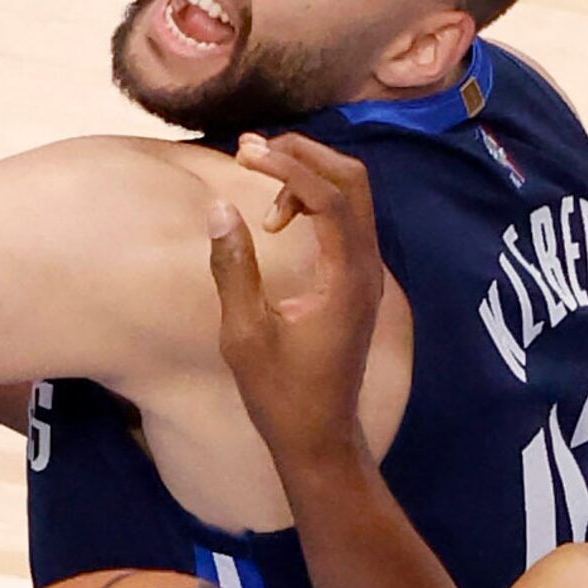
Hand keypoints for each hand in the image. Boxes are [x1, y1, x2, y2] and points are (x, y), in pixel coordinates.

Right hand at [212, 132, 387, 468]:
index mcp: (347, 280)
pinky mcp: (357, 281)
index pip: (328, 196)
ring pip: (352, 196)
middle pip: (352, 180)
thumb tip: (220, 209)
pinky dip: (314, 199)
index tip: (244, 151)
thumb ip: (233, 268)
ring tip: (257, 176)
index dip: (287, 165)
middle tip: (251, 149)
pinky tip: (277, 217)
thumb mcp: (244, 334)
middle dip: (304, 154)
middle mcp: (367, 270)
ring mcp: (366, 275)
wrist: (320, 438)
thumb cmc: (279, 396)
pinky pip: (346, 218)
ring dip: (308, 174)